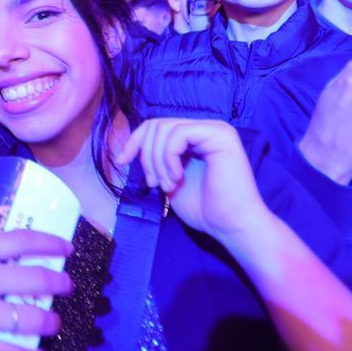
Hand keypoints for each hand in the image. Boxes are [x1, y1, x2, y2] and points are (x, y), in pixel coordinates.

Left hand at [117, 118, 269, 243]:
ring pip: (165, 129)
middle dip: (146, 155)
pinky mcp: (221, 135)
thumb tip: (130, 148)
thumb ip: (156, 159)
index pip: (155, 126)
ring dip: (157, 161)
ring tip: (167, 185)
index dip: (135, 141)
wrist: (230, 225)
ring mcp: (215, 129)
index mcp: (194, 137)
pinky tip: (177, 179)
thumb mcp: (168, 178)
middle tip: (153, 183)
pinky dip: (169, 158)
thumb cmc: (204, 208)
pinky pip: (179, 135)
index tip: (121, 161)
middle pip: (157, 124)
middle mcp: (205, 128)